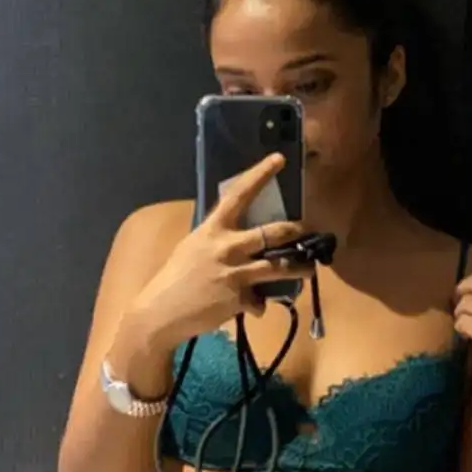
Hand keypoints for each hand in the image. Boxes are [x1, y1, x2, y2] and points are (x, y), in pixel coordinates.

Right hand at [131, 153, 312, 350]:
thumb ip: (218, 239)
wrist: (162, 312)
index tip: (278, 159)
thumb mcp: (193, 247)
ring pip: (279, 267)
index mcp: (213, 229)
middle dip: (295, 232)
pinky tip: (253, 307)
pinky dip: (258, 305)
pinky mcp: (239, 299)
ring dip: (300, 269)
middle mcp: (227, 247)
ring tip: (309, 268)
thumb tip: (241, 238)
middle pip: (273, 233)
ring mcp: (235, 273)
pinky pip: (259, 301)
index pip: (239, 195)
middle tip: (306, 232)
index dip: (260, 175)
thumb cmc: (175, 277)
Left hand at [453, 272, 471, 395]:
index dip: (471, 291)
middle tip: (459, 311)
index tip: (468, 303)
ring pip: (464, 305)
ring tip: (464, 328)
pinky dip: (460, 329)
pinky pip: (462, 323)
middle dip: (460, 299)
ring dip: (459, 317)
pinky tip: (465, 337)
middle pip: (470, 287)